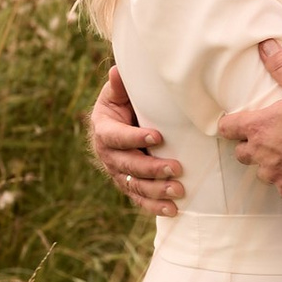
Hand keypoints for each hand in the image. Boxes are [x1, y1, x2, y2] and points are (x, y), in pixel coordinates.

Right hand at [90, 67, 182, 216]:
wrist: (121, 122)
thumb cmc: (123, 103)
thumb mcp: (119, 93)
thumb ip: (120, 86)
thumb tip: (117, 71)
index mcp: (103, 129)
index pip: (116, 137)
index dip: (134, 138)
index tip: (158, 137)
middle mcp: (107, 153)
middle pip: (127, 165)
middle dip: (152, 168)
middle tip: (176, 168)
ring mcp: (117, 171)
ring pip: (135, 185)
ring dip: (156, 190)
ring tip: (178, 191)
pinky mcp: (128, 184)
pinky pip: (139, 198)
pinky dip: (154, 206)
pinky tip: (172, 210)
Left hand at [218, 43, 281, 200]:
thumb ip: (280, 66)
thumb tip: (266, 45)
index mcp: (258, 128)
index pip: (226, 129)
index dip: (231, 125)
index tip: (238, 124)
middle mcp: (261, 154)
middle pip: (242, 154)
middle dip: (253, 146)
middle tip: (272, 138)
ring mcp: (275, 176)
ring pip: (263, 172)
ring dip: (272, 165)